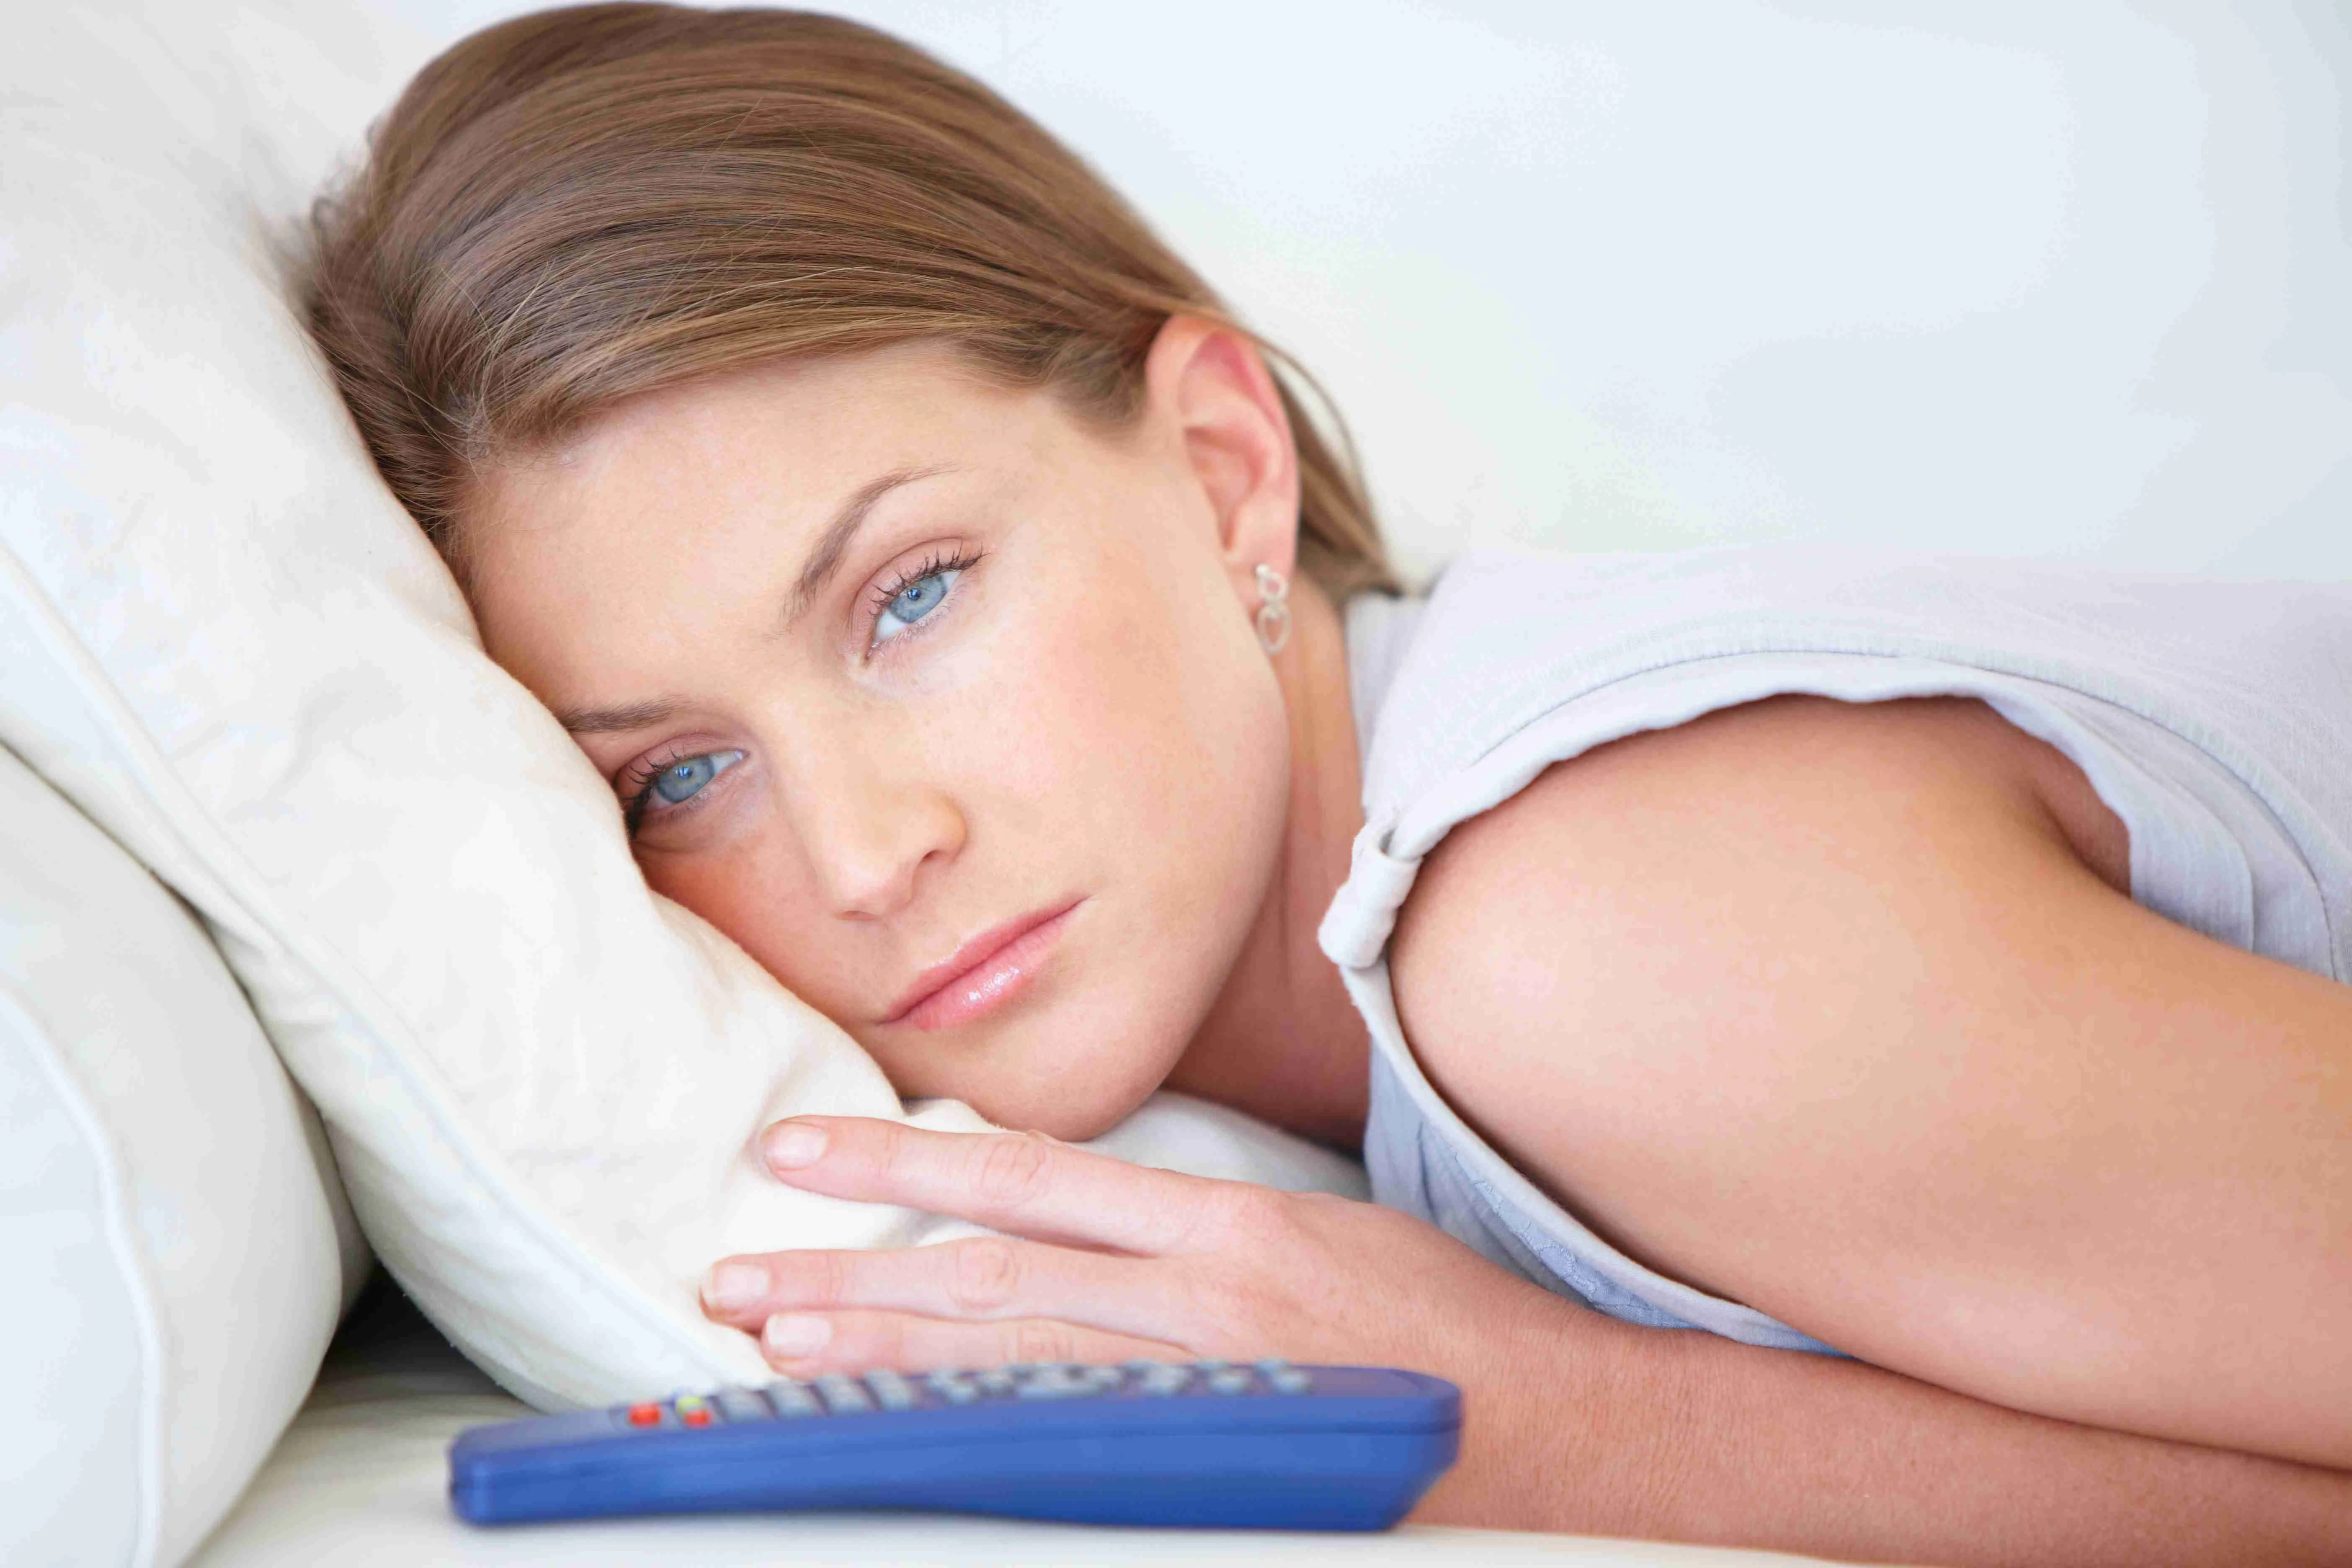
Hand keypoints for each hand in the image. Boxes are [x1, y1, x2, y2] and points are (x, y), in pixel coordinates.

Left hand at [698, 1113, 1571, 1392]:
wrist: (1569, 1424)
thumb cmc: (1444, 1325)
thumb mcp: (1324, 1233)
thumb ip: (1193, 1235)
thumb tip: (1072, 1234)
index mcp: (1230, 1225)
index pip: (1029, 1175)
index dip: (901, 1160)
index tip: (798, 1152)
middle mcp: (1207, 1300)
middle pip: (991, 1278)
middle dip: (850, 1280)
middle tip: (735, 1281)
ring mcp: (1214, 1393)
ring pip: (1010, 1366)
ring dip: (881, 1361)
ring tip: (775, 1352)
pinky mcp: (1229, 1463)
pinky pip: (1072, 1447)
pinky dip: (974, 1438)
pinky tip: (901, 1439)